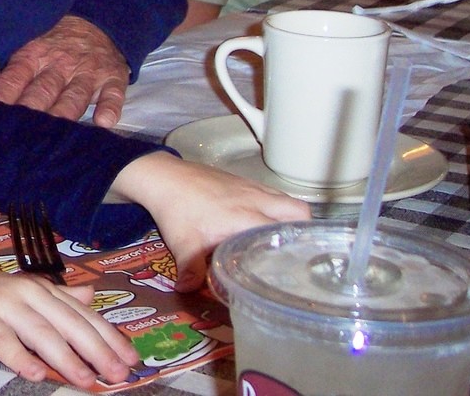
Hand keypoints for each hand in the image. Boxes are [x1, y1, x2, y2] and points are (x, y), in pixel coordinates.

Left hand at [0, 16, 129, 126]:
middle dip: (32, 110)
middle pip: (44, 90)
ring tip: (57, 133)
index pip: (16, 77)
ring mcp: (88, 72)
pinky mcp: (112, 78)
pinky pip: (112, 94)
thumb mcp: (33, 50)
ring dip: (65, 112)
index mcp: (35, 56)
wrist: (98, 22)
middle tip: (20, 133)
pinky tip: (104, 122)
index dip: (4, 95)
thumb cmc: (57, 45)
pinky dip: (109, 107)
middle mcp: (60, 65)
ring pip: (75, 95)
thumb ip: (16, 76)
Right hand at [0, 264, 137, 385]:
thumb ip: (57, 296)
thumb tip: (91, 294)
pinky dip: (20, 358)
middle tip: (119, 376)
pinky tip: (35, 374)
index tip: (132, 359)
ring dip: (67, 359)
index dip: (109, 337)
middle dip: (98, 351)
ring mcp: (4, 306)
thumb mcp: (22, 291)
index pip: (83, 314)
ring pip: (42, 334)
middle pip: (69, 324)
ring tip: (87, 381)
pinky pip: (4, 342)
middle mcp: (27, 294)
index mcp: (41, 288)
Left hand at [110, 152, 309, 290]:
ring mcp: (252, 187)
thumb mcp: (184, 244)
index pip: (286, 231)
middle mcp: (256, 201)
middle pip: (299, 212)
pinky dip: (278, 206)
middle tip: (297, 252)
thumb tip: (188, 292)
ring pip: (288, 200)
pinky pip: (273, 193)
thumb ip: (191, 271)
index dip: (299, 248)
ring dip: (292, 217)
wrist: (163, 176)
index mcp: (246, 218)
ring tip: (287, 239)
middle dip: (305, 231)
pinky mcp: (244, 181)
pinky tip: (267, 221)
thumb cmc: (176, 210)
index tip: (303, 266)